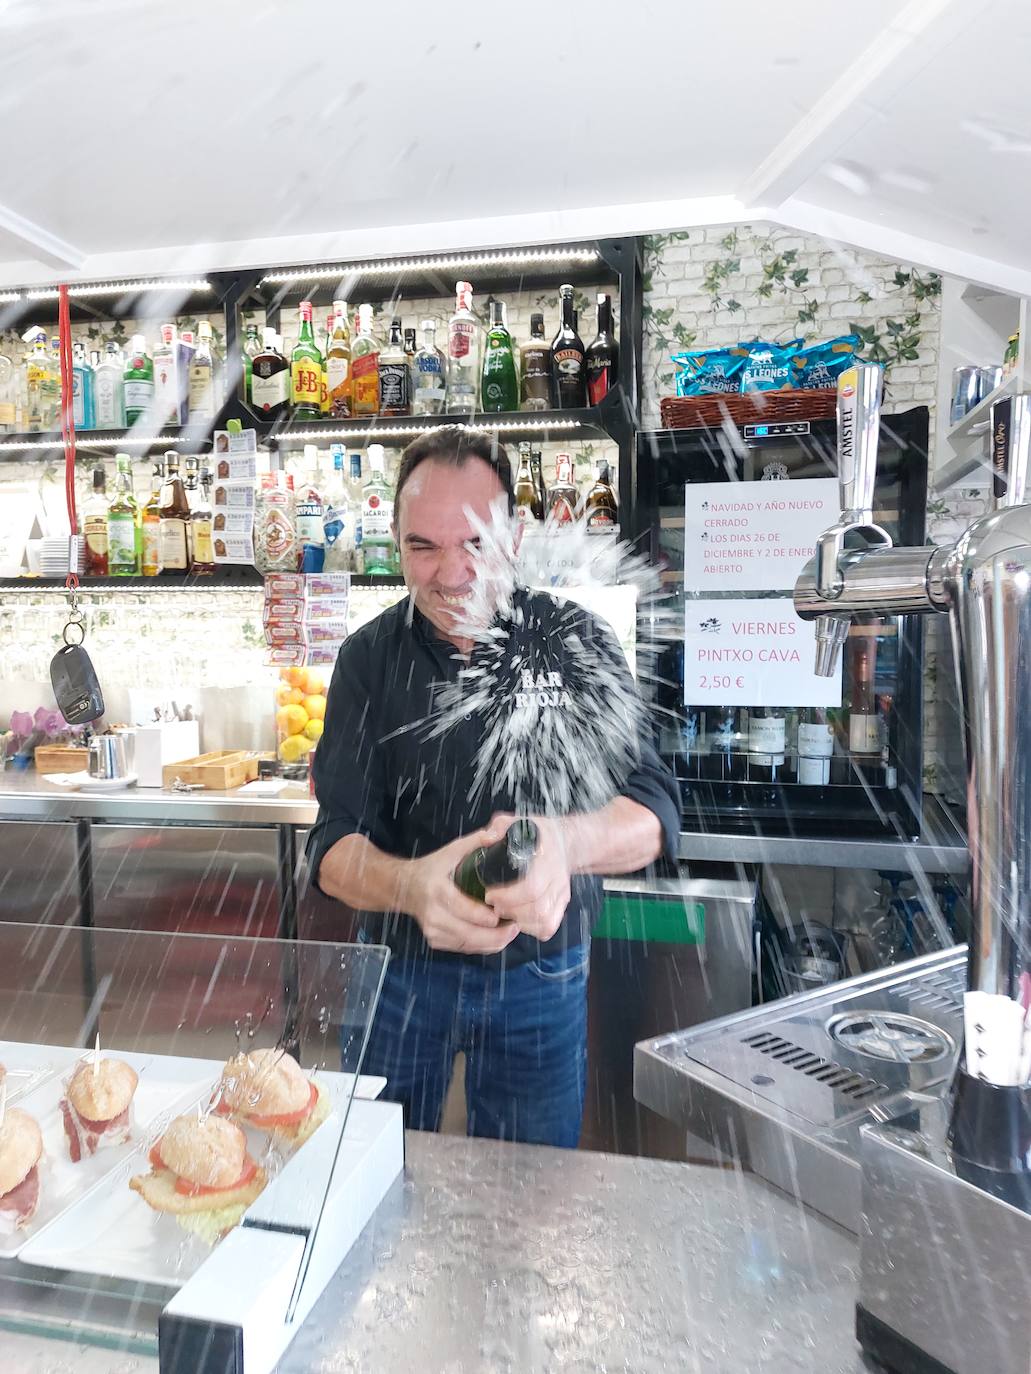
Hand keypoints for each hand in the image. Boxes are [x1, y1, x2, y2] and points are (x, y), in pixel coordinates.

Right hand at [407, 826, 519, 954]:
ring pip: (468, 944)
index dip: (486, 915)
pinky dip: (482, 946)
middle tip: (516, 927)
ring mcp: (433, 931)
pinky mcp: (435, 941)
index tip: (507, 915)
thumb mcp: (450, 850)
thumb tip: (497, 834)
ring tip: (512, 932)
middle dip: (496, 934)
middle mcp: (433, 915)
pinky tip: (497, 938)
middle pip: (469, 933)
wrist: (404, 887)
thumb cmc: (432, 868)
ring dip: (493, 942)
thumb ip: (474, 842)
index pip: (463, 908)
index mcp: (437, 891)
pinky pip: (464, 948)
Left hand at [483, 814, 570, 940]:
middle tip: (493, 905)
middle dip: (510, 910)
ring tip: (504, 912)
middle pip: (538, 907)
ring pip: (544, 920)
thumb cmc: (538, 833)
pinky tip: (519, 920)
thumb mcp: (519, 822)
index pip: (532, 886)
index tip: (490, 894)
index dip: (509, 896)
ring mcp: (561, 893)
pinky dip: (532, 929)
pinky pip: (549, 926)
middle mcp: (557, 878)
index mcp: (547, 858)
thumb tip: (487, 837)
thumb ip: (501, 825)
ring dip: (520, 921)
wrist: (565, 841)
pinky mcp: (562, 903)